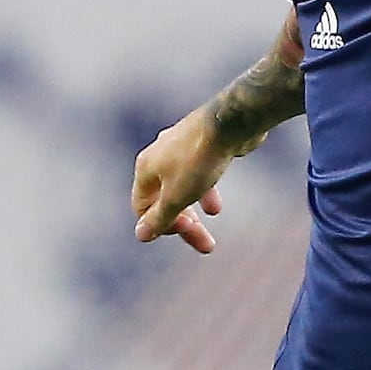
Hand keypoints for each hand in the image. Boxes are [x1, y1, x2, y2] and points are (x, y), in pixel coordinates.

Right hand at [130, 114, 231, 252]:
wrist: (230, 123)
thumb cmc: (199, 160)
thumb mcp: (177, 196)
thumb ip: (160, 217)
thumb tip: (140, 235)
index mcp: (146, 168)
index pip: (142, 208)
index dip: (160, 226)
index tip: (185, 231)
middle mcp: (158, 157)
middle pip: (164, 200)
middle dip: (185, 224)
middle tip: (207, 246)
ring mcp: (179, 149)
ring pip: (182, 188)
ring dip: (195, 210)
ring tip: (210, 225)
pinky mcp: (200, 146)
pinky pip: (197, 174)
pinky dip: (204, 191)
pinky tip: (214, 206)